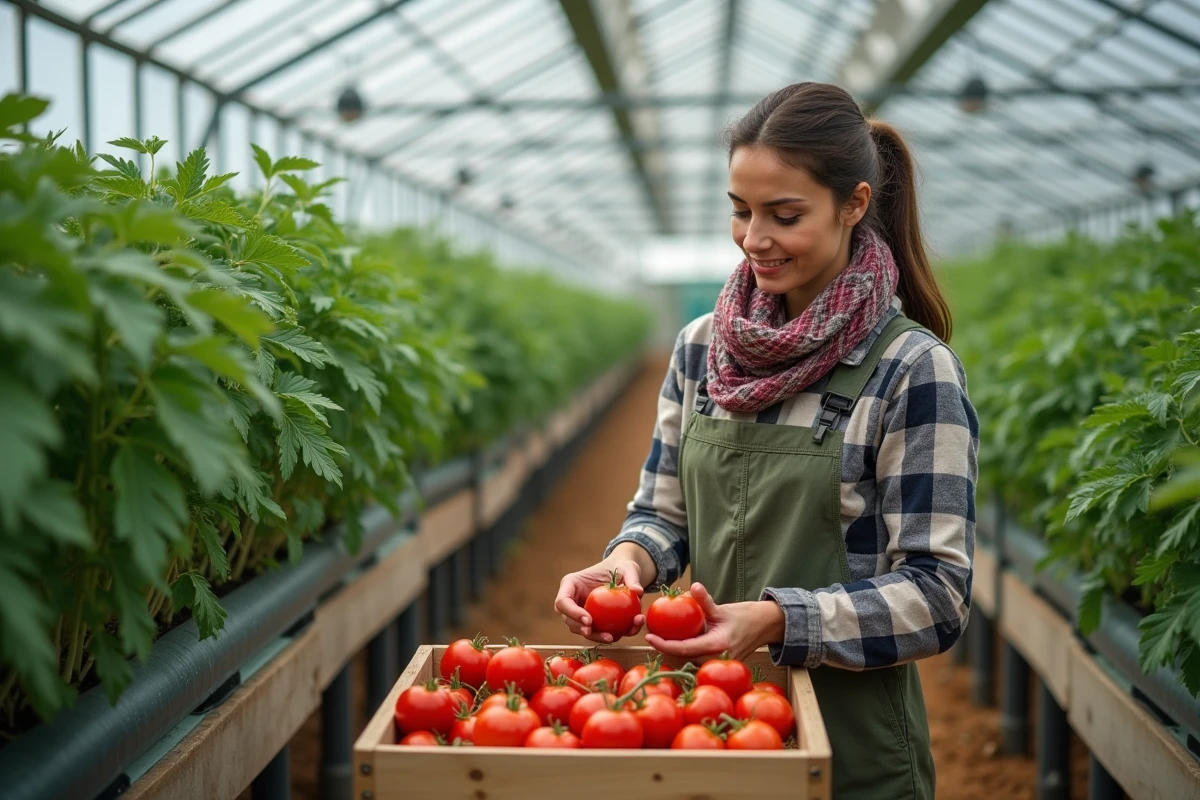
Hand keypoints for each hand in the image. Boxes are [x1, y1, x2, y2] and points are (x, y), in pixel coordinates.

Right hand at [554, 557, 645, 643]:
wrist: (625, 574)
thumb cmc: (621, 567)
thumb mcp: (628, 568)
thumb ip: (632, 578)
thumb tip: (638, 591)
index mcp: (572, 584)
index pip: (563, 601)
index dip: (572, 613)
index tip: (589, 620)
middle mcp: (573, 600)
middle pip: (569, 619)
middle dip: (580, 629)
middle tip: (594, 632)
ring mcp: (581, 612)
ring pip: (582, 629)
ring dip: (596, 637)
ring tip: (612, 637)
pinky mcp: (594, 622)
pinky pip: (598, 632)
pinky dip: (610, 635)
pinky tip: (624, 633)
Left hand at [644, 583, 784, 661]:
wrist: (766, 627)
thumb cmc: (746, 616)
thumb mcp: (723, 608)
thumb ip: (706, 601)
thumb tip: (694, 586)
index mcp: (717, 646)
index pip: (685, 648)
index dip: (664, 645)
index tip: (648, 638)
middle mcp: (717, 658)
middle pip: (683, 658)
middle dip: (665, 649)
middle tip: (648, 634)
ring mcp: (718, 662)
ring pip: (690, 659)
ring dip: (674, 650)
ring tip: (656, 635)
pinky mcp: (718, 661)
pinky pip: (697, 657)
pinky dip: (685, 649)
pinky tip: (673, 638)